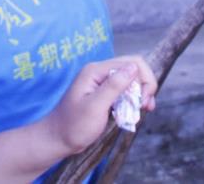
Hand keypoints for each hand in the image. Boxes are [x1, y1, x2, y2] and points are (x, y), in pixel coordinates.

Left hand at [42, 56, 157, 154]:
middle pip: (133, 68)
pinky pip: (124, 90)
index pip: (131, 63)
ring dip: (140, 93)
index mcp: (96, 71)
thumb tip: (134, 67)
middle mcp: (99, 72)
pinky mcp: (103, 94)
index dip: (144, 79)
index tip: (144, 101)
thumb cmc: (73, 125)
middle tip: (146, 106)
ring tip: (144, 110)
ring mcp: (101, 83)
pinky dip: (133, 99)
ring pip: (130, 79)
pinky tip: (135, 111)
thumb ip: (114, 85)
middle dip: (144, 85)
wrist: (57, 140)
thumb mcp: (95, 107)